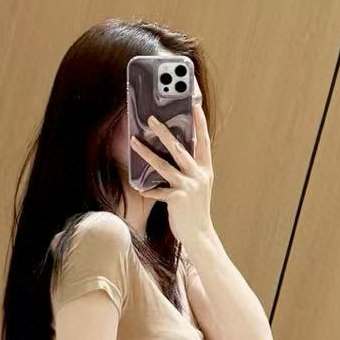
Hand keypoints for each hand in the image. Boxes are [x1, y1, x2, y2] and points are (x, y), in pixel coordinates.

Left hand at [128, 88, 213, 254]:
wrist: (199, 234)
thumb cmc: (195, 209)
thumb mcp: (199, 185)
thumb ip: (190, 169)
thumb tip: (173, 150)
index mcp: (205, 170)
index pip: (204, 141)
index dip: (200, 123)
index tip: (195, 105)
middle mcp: (198, 175)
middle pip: (179, 148)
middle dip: (163, 132)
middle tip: (151, 118)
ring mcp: (188, 187)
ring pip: (163, 165)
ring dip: (146, 152)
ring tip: (134, 141)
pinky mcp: (177, 199)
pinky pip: (157, 190)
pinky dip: (147, 189)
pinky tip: (137, 186)